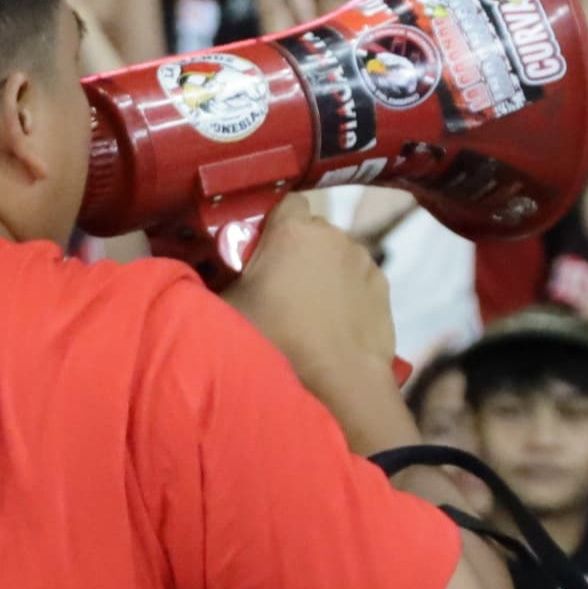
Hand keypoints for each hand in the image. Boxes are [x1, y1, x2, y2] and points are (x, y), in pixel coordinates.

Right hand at [222, 197, 402, 442]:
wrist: (338, 385)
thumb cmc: (277, 342)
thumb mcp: (226, 310)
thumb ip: (216, 281)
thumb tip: (204, 274)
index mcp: (293, 231)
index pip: (284, 203)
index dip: (271, 225)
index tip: (258, 252)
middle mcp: (333, 235)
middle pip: (310, 231)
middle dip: (295, 252)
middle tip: (277, 289)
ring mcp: (364, 261)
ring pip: (336, 256)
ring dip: (322, 273)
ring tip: (307, 313)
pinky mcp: (383, 289)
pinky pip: (357, 281)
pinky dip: (346, 294)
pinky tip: (333, 325)